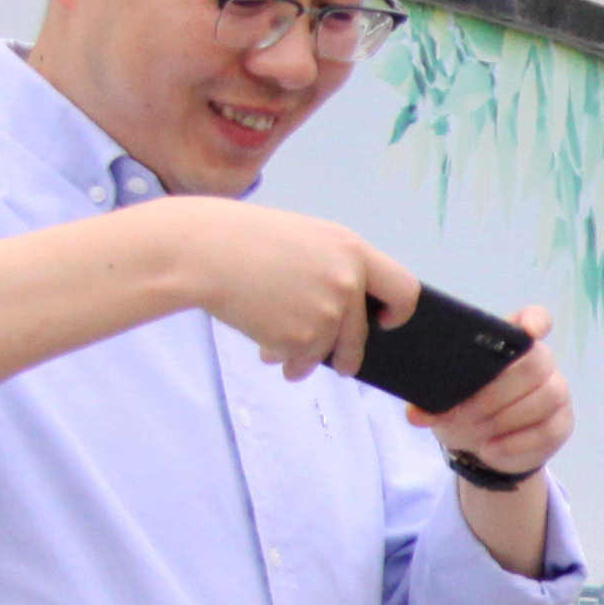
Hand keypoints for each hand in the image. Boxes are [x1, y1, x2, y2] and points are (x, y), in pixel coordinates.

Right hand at [159, 199, 407, 379]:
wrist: (200, 252)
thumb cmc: (243, 240)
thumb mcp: (302, 238)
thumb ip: (332, 267)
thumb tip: (349, 316)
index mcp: (351, 249)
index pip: (403, 287)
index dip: (400, 308)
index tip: (387, 320)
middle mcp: (347, 281)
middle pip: (361, 333)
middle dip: (350, 355)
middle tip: (346, 366)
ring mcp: (327, 311)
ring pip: (326, 351)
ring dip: (305, 358)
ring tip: (281, 353)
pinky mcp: (301, 337)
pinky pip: (299, 359)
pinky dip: (283, 358)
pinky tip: (264, 346)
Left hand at [421, 303, 571, 481]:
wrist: (485, 447)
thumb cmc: (465, 408)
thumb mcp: (442, 400)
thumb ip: (428, 401)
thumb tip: (415, 414)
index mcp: (512, 344)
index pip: (537, 319)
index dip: (536, 321)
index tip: (529, 331)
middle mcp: (542, 362)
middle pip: (535, 364)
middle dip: (497, 391)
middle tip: (464, 413)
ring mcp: (557, 392)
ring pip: (546, 397)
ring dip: (506, 417)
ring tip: (476, 432)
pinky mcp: (562, 423)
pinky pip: (548, 430)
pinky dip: (515, 443)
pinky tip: (491, 449)